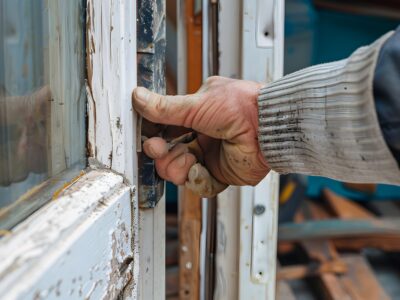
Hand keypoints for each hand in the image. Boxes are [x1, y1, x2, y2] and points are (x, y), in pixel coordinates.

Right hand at [132, 76, 268, 195]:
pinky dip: (197, 179)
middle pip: (168, 153)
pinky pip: (198, 185)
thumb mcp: (197, 103)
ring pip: (179, 171)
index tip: (146, 137)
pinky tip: (200, 169)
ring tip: (186, 158)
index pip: (165, 129)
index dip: (153, 136)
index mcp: (196, 116)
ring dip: (176, 167)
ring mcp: (210, 156)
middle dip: (161, 153)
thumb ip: (166, 108)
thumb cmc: (241, 107)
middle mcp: (201, 136)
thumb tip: (138, 97)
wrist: (269, 128)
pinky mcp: (220, 174)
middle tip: (157, 148)